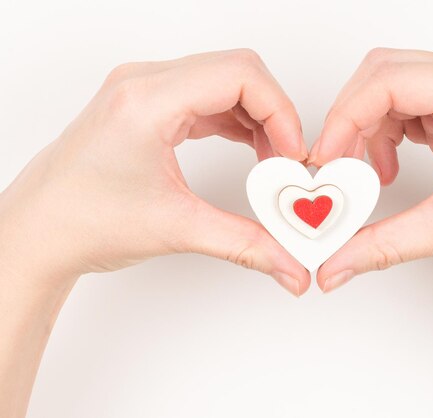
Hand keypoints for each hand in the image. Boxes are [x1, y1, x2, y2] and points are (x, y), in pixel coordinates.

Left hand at [0, 49, 310, 295]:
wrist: (40, 231)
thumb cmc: (83, 221)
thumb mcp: (178, 229)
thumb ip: (247, 245)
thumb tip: (291, 266)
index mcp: (148, 100)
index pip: (240, 74)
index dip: (280, 110)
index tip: (293, 152)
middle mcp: (144, 83)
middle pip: (238, 70)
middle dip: (274, 113)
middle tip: (288, 158)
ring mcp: (144, 90)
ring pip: (224, 81)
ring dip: (257, 116)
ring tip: (272, 159)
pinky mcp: (148, 105)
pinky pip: (207, 96)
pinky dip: (236, 120)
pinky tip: (249, 150)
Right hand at [311, 48, 432, 295]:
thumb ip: (383, 244)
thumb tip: (335, 261)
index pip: (389, 80)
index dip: (345, 116)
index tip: (326, 157)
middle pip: (387, 74)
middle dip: (352, 117)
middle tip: (336, 162)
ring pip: (397, 91)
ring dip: (369, 128)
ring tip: (364, 171)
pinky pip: (414, 112)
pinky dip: (388, 136)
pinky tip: (388, 169)